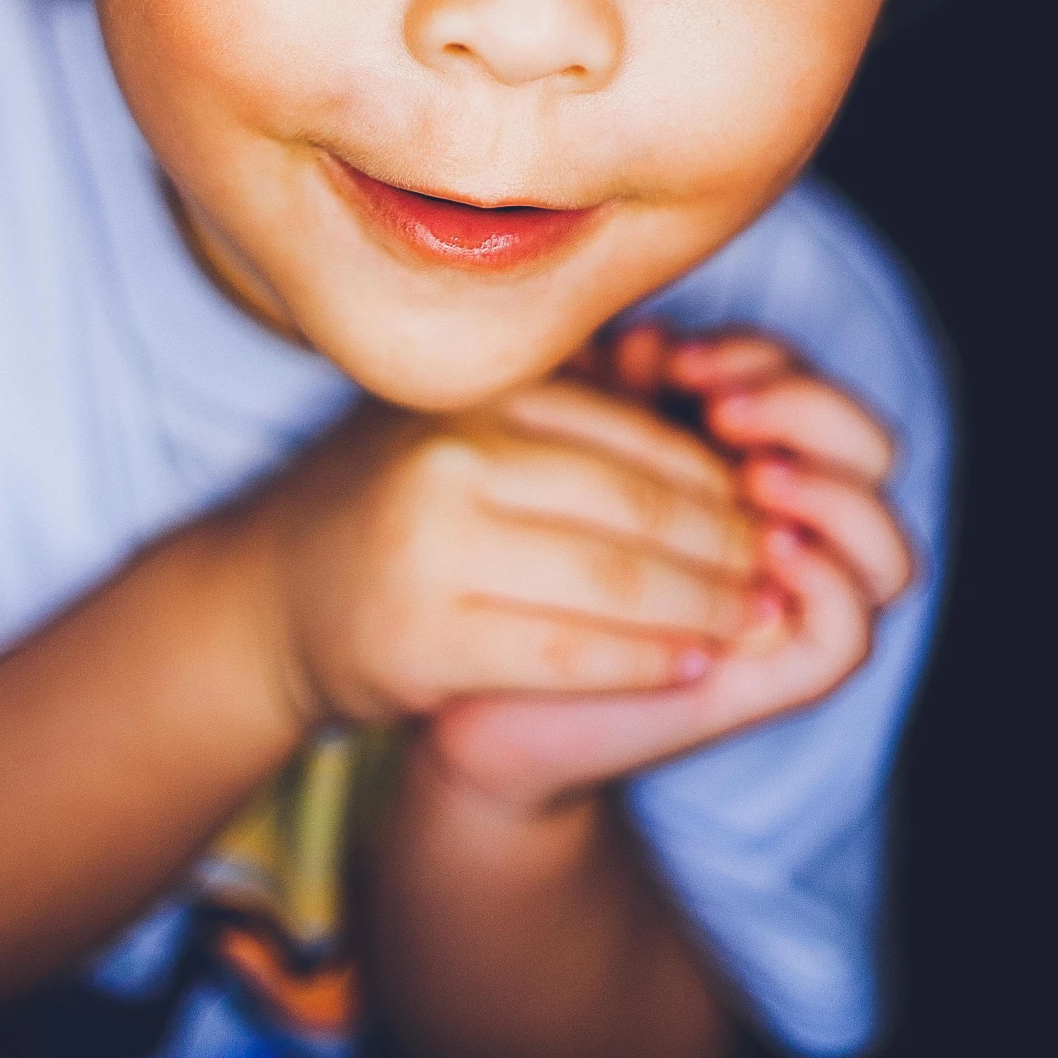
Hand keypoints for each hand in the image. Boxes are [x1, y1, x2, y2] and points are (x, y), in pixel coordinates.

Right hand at [245, 374, 774, 732]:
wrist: (278, 595)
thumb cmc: (399, 502)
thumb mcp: (473, 426)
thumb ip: (571, 407)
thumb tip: (700, 393)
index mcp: (477, 395)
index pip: (636, 433)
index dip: (717, 478)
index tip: (767, 507)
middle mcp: (454, 456)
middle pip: (638, 505)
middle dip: (726, 545)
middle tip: (780, 570)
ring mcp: (435, 547)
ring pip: (615, 581)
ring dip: (703, 608)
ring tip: (752, 620)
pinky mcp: (425, 638)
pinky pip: (567, 652)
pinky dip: (642, 661)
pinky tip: (689, 664)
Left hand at [431, 324, 914, 806]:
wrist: (490, 699)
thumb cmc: (524, 568)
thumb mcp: (570, 463)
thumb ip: (615, 401)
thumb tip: (646, 340)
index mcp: (750, 463)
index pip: (806, 384)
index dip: (756, 355)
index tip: (671, 353)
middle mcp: (793, 532)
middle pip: (872, 449)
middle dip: (806, 405)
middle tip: (720, 404)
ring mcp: (795, 610)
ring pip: (890, 547)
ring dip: (835, 491)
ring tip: (755, 471)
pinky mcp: (778, 680)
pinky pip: (850, 634)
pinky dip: (829, 582)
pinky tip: (767, 543)